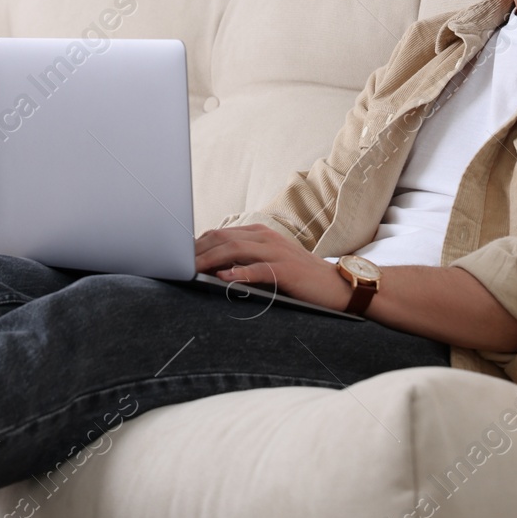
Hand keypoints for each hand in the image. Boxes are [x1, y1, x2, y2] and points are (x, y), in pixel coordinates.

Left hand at [193, 225, 349, 309]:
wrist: (338, 284)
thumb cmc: (300, 276)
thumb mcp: (270, 261)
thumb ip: (246, 259)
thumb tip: (214, 267)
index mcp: (260, 233)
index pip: (221, 233)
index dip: (198, 243)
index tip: (179, 256)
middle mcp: (267, 238)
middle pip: (223, 238)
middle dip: (198, 250)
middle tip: (178, 263)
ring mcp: (277, 252)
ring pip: (236, 250)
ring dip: (211, 259)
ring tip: (193, 269)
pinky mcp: (287, 271)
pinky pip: (259, 269)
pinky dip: (239, 273)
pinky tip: (223, 278)